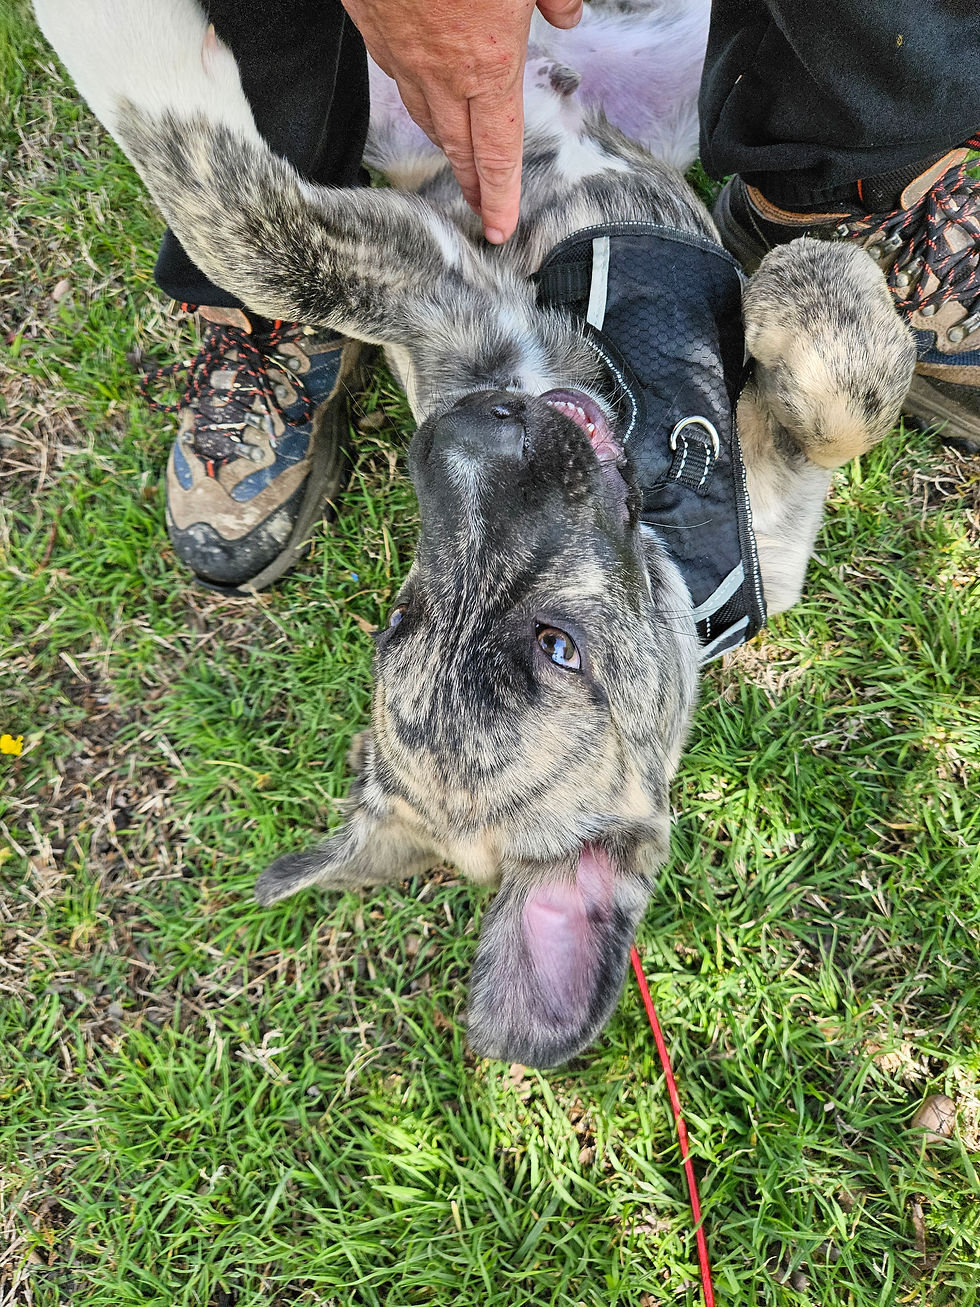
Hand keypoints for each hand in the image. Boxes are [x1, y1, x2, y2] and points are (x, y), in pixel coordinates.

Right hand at [343, 0, 582, 242]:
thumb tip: (567, 13)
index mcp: (487, 64)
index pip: (496, 150)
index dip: (500, 194)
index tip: (501, 227)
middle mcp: (440, 72)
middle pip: (457, 145)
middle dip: (471, 183)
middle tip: (481, 210)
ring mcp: (399, 51)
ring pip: (423, 112)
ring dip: (444, 142)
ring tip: (458, 159)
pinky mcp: (370, 25)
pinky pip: (395, 73)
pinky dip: (414, 93)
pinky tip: (422, 92)